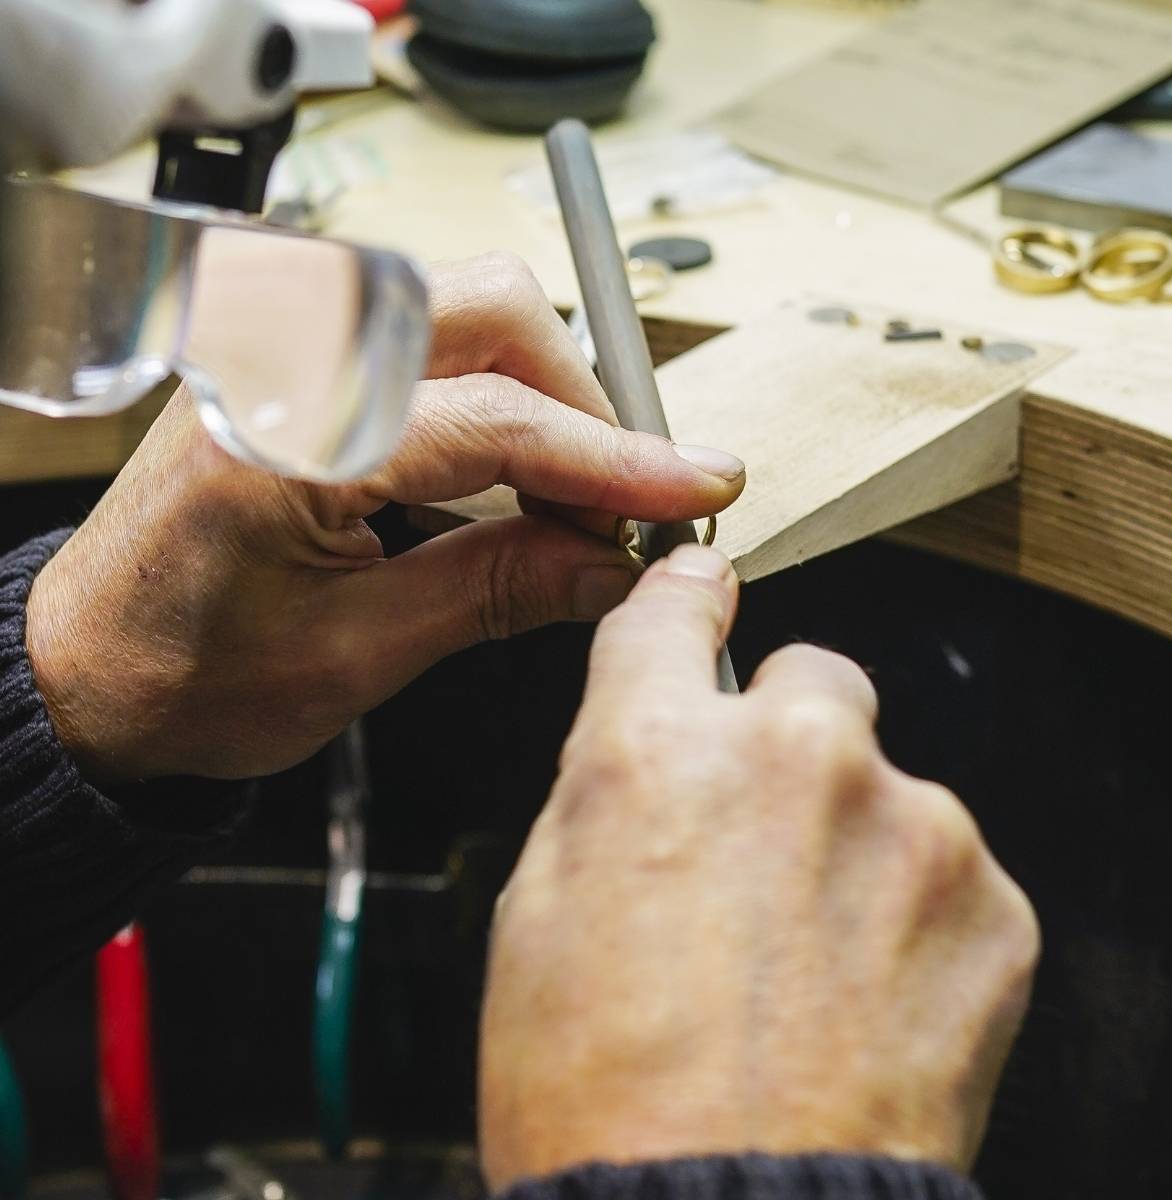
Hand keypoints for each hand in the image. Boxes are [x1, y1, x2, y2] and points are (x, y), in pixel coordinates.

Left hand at [25, 253, 744, 781]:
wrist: (88, 677)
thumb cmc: (185, 680)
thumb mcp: (358, 655)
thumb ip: (497, 592)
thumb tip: (614, 566)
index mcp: (281, 439)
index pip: (494, 420)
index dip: (613, 459)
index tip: (695, 486)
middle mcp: (280, 361)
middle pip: (491, 308)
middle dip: (584, 401)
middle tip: (631, 500)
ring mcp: (286, 350)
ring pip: (467, 313)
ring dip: (544, 399)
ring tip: (578, 505)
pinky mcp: (301, 366)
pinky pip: (430, 348)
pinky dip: (496, 404)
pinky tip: (516, 484)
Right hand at [479, 544, 1038, 1188]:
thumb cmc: (602, 1090)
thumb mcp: (541, 907)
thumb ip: (609, 787)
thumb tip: (652, 739)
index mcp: (658, 751)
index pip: (677, 613)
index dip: (687, 600)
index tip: (704, 592)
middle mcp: (792, 760)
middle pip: (815, 678)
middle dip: (789, 736)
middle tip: (762, 836)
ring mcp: (909, 825)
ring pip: (888, 784)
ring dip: (855, 840)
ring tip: (810, 957)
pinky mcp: (992, 903)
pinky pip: (951, 868)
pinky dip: (915, 913)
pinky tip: (867, 994)